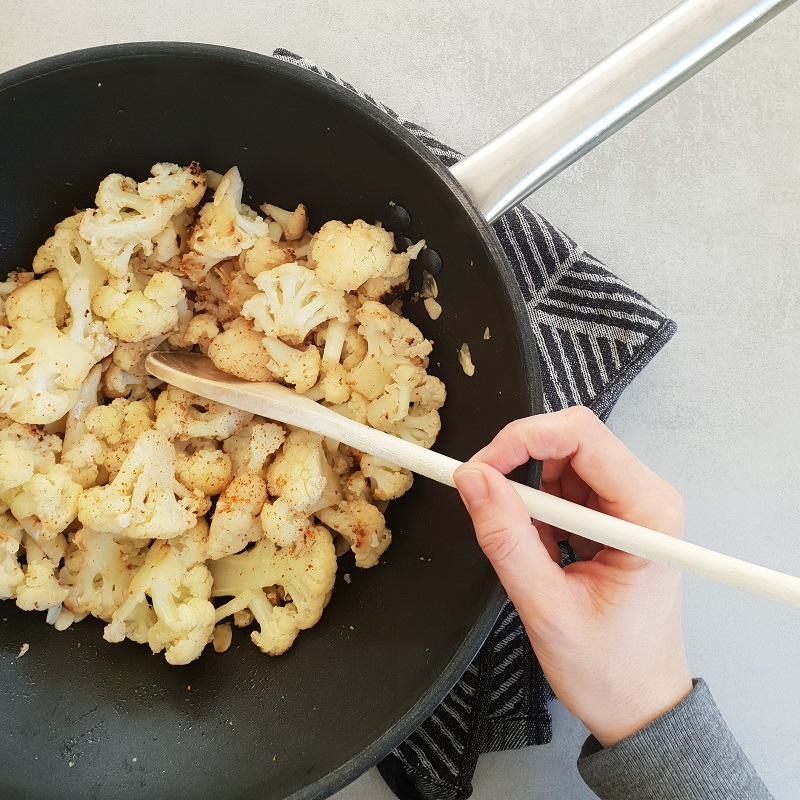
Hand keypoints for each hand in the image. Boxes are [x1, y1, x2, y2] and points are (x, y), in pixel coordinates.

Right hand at [454, 406, 692, 746]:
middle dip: (516, 457)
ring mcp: (625, 505)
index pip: (582, 437)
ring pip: (559, 460)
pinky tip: (534, 548)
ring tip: (517, 541)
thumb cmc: (609, 669)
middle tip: (478, 490)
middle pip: (571, 439)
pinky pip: (559, 487)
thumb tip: (471, 479)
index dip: (523, 439)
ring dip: (523, 488)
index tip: (478, 468)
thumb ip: (506, 539)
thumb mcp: (546, 608)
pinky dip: (532, 508)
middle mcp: (643, 497)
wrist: (638, 706)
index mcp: (647, 512)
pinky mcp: (607, 518)